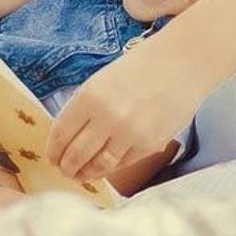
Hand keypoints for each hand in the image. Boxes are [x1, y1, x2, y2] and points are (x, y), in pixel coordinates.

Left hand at [46, 38, 215, 182]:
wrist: (184, 62)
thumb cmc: (142, 66)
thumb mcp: (103, 79)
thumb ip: (84, 107)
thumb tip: (67, 136)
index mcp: (90, 96)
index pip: (60, 134)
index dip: (52, 150)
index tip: (51, 157)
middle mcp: (107, 117)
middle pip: (75, 155)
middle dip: (66, 167)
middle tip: (63, 170)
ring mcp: (129, 134)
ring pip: (98, 166)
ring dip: (86, 173)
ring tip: (81, 174)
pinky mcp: (149, 145)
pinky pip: (122, 164)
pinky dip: (110, 167)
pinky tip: (105, 166)